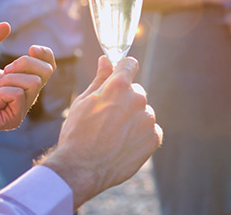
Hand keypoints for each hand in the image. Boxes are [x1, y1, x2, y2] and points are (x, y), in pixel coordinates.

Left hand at [0, 23, 56, 133]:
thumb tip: (7, 26)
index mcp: (18, 80)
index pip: (48, 68)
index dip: (45, 55)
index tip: (31, 48)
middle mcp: (23, 95)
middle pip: (46, 71)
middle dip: (25, 63)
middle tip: (4, 70)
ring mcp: (19, 109)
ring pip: (34, 82)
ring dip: (10, 79)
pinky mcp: (12, 119)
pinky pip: (19, 95)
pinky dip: (5, 91)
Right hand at [43, 56, 161, 207]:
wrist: (81, 169)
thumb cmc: (77, 134)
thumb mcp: (84, 102)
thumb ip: (100, 79)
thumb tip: (106, 60)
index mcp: (119, 86)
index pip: (129, 64)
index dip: (123, 70)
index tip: (119, 76)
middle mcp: (137, 99)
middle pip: (136, 92)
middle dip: (125, 100)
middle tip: (107, 119)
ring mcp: (148, 119)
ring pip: (143, 112)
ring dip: (133, 119)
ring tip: (113, 136)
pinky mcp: (154, 137)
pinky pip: (150, 130)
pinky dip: (140, 136)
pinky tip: (123, 145)